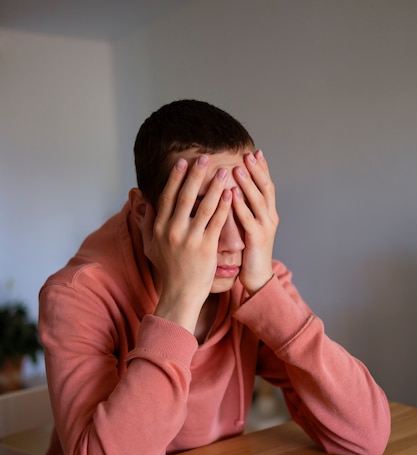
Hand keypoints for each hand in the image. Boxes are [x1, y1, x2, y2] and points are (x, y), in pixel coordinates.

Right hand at [142, 155, 231, 332]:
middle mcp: (173, 230)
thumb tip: (145, 202)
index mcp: (159, 228)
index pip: (167, 196)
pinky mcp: (206, 247)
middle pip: (185, 196)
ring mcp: (190, 239)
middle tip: (206, 157)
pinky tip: (231, 193)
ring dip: (215, 186)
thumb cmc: (168, 270)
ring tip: (224, 171)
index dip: (176, 178)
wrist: (181, 293)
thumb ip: (147, 224)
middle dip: (196, 174)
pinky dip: (224, 206)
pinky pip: (217, 222)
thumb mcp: (150, 247)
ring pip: (204, 206)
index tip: (184, 162)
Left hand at [232, 150, 278, 294]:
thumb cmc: (249, 252)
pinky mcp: (257, 239)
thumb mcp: (248, 226)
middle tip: (248, 154)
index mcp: (268, 213)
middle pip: (266, 188)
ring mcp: (265, 228)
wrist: (257, 277)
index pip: (267, 185)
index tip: (254, 152)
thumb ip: (243, 209)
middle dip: (257, 170)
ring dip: (249, 183)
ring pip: (259, 201)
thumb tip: (232, 190)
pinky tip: (232, 195)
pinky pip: (249, 219)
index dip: (262, 168)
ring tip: (238, 168)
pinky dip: (241, 206)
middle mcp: (270, 217)